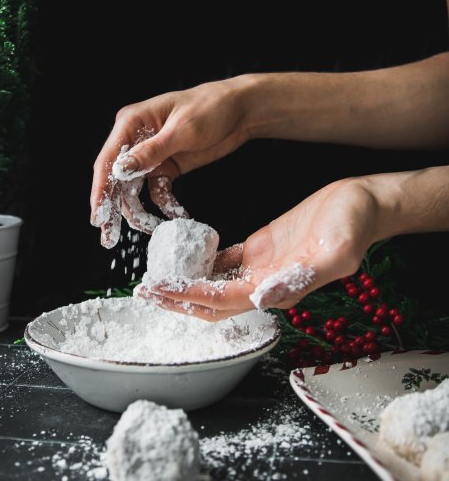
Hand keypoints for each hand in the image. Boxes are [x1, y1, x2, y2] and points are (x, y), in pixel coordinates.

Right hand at [90, 77, 250, 246]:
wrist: (239, 111)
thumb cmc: (211, 108)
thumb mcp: (182, 130)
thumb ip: (151, 151)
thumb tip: (121, 169)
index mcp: (131, 123)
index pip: (108, 160)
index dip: (100, 190)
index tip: (98, 217)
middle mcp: (135, 140)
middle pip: (116, 179)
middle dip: (112, 208)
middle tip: (108, 238)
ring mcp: (150, 155)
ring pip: (134, 190)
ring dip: (139, 212)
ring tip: (149, 229)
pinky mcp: (166, 167)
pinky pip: (157, 192)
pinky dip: (165, 206)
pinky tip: (177, 215)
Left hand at [137, 178, 380, 319]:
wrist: (362, 206)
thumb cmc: (354, 225)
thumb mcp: (337, 250)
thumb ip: (303, 278)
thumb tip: (265, 300)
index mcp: (278, 288)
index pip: (222, 301)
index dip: (188, 298)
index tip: (159, 289)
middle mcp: (264, 283)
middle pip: (210, 301)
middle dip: (177, 299)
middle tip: (144, 288)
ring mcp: (260, 267)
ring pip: (213, 284)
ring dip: (184, 284)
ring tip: (156, 274)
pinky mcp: (259, 249)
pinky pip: (223, 261)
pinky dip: (201, 262)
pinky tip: (184, 255)